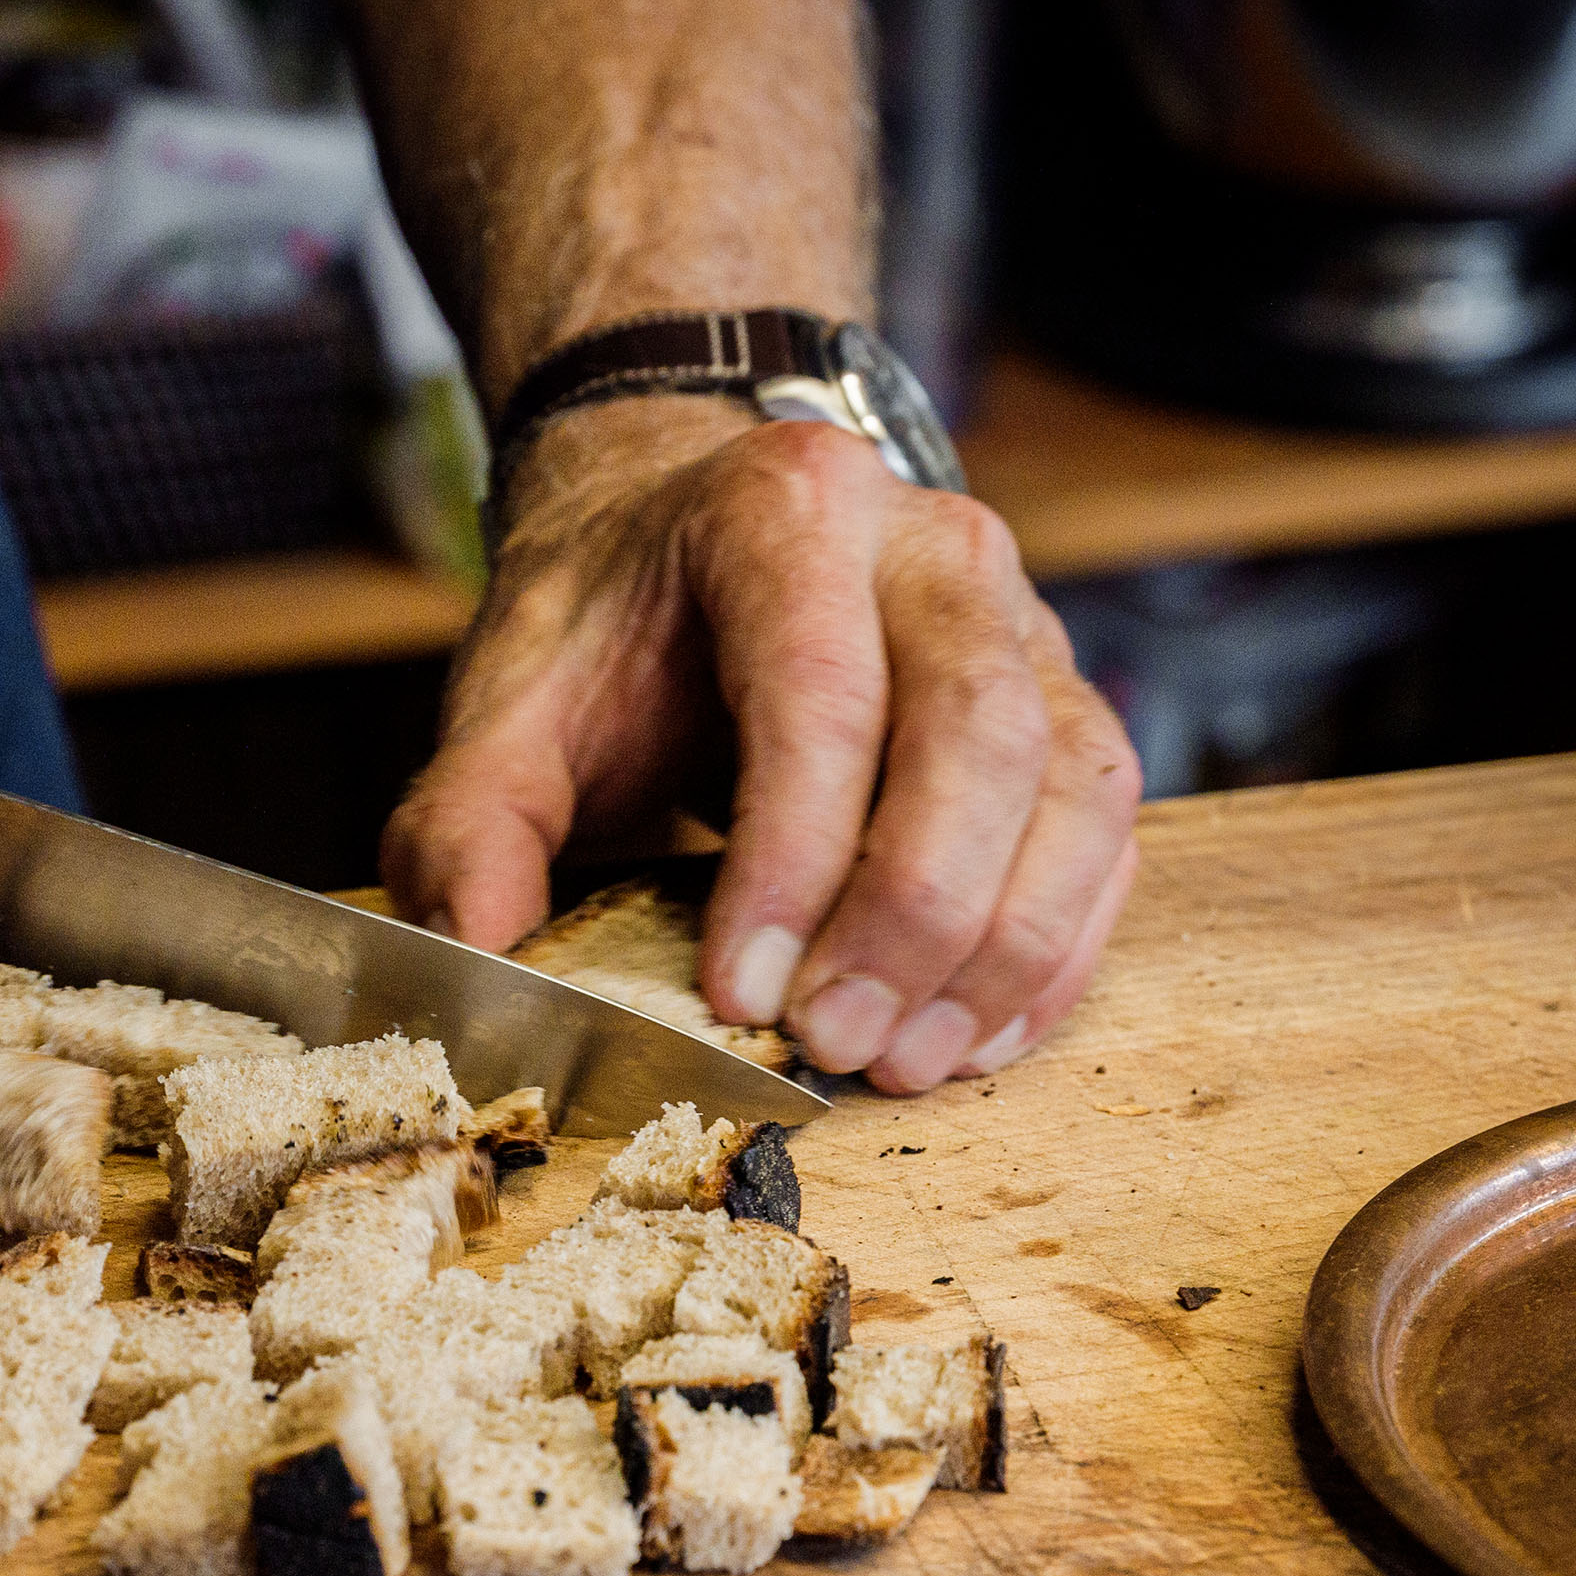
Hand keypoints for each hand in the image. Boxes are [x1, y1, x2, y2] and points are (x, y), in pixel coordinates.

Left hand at [381, 398, 1141, 1094]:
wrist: (691, 541)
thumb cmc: (610, 632)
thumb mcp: (509, 707)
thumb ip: (469, 826)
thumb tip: (475, 954)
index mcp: (786, 511)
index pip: (819, 692)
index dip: (793, 859)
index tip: (740, 991)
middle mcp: (933, 547)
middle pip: (976, 734)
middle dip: (913, 914)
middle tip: (833, 1045)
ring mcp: (1022, 622)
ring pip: (1072, 787)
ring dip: (1003, 948)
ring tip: (903, 1063)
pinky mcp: (1065, 704)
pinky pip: (1106, 833)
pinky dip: (1057, 949)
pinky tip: (973, 1037)